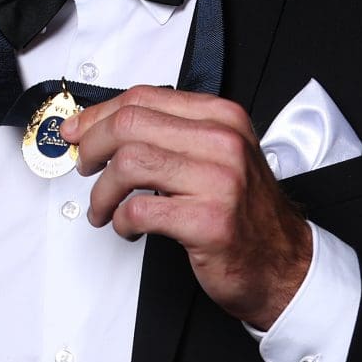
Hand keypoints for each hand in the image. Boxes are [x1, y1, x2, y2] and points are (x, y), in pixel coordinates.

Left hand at [62, 86, 312, 329]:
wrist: (283, 262)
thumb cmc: (245, 211)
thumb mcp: (217, 156)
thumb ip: (171, 135)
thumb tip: (105, 127)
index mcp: (222, 118)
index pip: (143, 99)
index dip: (98, 115)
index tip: (78, 131)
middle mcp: (222, 143)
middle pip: (130, 125)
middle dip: (92, 147)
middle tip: (84, 166)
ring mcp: (218, 181)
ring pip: (129, 164)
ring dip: (102, 190)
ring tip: (103, 207)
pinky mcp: (208, 220)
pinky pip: (139, 210)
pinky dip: (120, 220)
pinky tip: (126, 227)